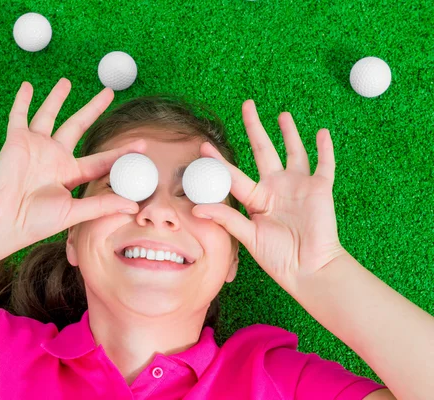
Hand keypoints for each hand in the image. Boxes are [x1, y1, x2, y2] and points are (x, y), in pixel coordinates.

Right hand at [0, 79, 145, 246]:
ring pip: (49, 115)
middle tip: (109, 92)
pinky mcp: (16, 141)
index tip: (142, 143)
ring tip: (67, 81)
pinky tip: (27, 86)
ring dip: (57, 98)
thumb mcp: (73, 212)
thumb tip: (133, 206)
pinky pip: (19, 116)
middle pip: (78, 126)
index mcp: (70, 174)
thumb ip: (102, 206)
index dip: (122, 152)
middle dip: (94, 109)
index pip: (101, 159)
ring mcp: (36, 147)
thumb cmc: (35, 221)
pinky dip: (22, 101)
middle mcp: (55, 157)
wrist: (3, 220)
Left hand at [192, 100, 346, 292]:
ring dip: (289, 132)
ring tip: (281, 114)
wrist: (308, 269)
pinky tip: (322, 132)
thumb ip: (226, 218)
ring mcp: (298, 186)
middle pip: (263, 150)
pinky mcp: (320, 189)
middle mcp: (276, 187)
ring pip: (294, 151)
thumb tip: (195, 208)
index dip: (219, 161)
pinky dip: (325, 149)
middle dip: (255, 128)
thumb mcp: (248, 236)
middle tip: (246, 105)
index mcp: (256, 198)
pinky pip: (324, 164)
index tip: (203, 145)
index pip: (234, 174)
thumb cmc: (277, 257)